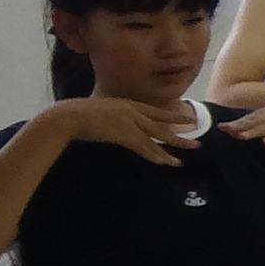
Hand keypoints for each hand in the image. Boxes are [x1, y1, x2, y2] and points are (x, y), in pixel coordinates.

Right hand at [53, 96, 197, 166]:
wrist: (67, 116)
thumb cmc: (79, 115)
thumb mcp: (102, 111)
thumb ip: (115, 116)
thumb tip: (119, 123)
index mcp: (127, 104)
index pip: (155, 111)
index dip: (173, 116)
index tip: (188, 119)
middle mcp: (131, 111)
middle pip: (161, 123)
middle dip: (180, 132)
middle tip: (197, 138)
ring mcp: (128, 122)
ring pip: (156, 136)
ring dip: (173, 146)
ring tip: (188, 153)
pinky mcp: (122, 134)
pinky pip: (144, 147)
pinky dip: (155, 155)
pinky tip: (167, 161)